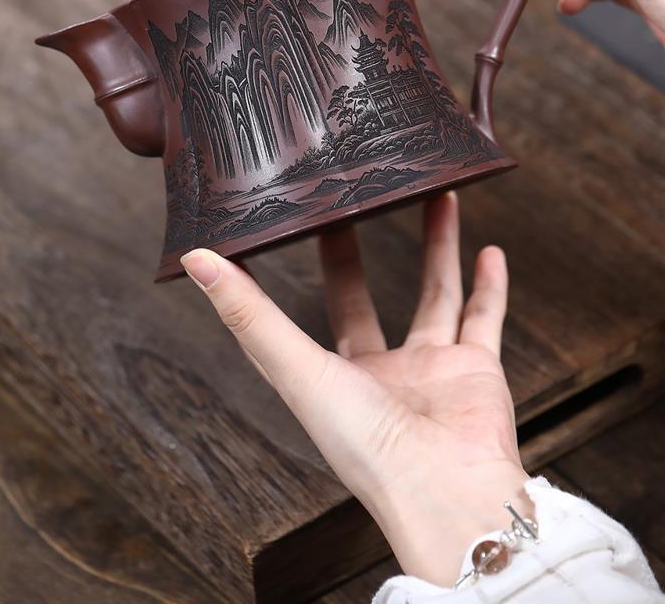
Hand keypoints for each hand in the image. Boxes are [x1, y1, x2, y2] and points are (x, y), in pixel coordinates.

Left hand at [181, 193, 529, 586]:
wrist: (448, 491)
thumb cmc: (366, 448)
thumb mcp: (296, 368)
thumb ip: (250, 313)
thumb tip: (195, 260)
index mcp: (327, 380)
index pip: (288, 320)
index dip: (270, 283)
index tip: (263, 240)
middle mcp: (379, 374)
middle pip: (362, 299)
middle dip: (354, 254)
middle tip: (349, 205)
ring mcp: (430, 370)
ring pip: (435, 294)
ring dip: (438, 247)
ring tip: (438, 196)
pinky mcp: (475, 369)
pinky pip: (485, 318)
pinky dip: (491, 286)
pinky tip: (491, 250)